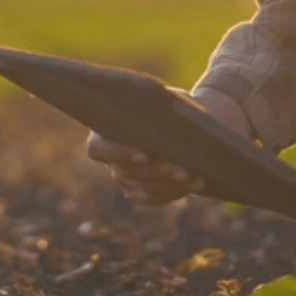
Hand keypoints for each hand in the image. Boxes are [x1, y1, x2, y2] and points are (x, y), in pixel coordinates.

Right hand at [85, 86, 253, 204]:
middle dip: (156, 171)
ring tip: (195, 176)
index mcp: (104, 131)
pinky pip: (154, 197)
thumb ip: (157, 104)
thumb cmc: (167, 105)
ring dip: (170, 183)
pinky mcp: (140, 191)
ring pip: (143, 187)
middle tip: (182, 169)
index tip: (145, 155)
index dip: (119, 154)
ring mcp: (124, 178)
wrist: (181, 124)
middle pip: (126, 172)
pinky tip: (197, 183)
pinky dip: (175, 191)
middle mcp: (110, 159)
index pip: (98, 149)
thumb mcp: (162, 98)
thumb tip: (165, 112)